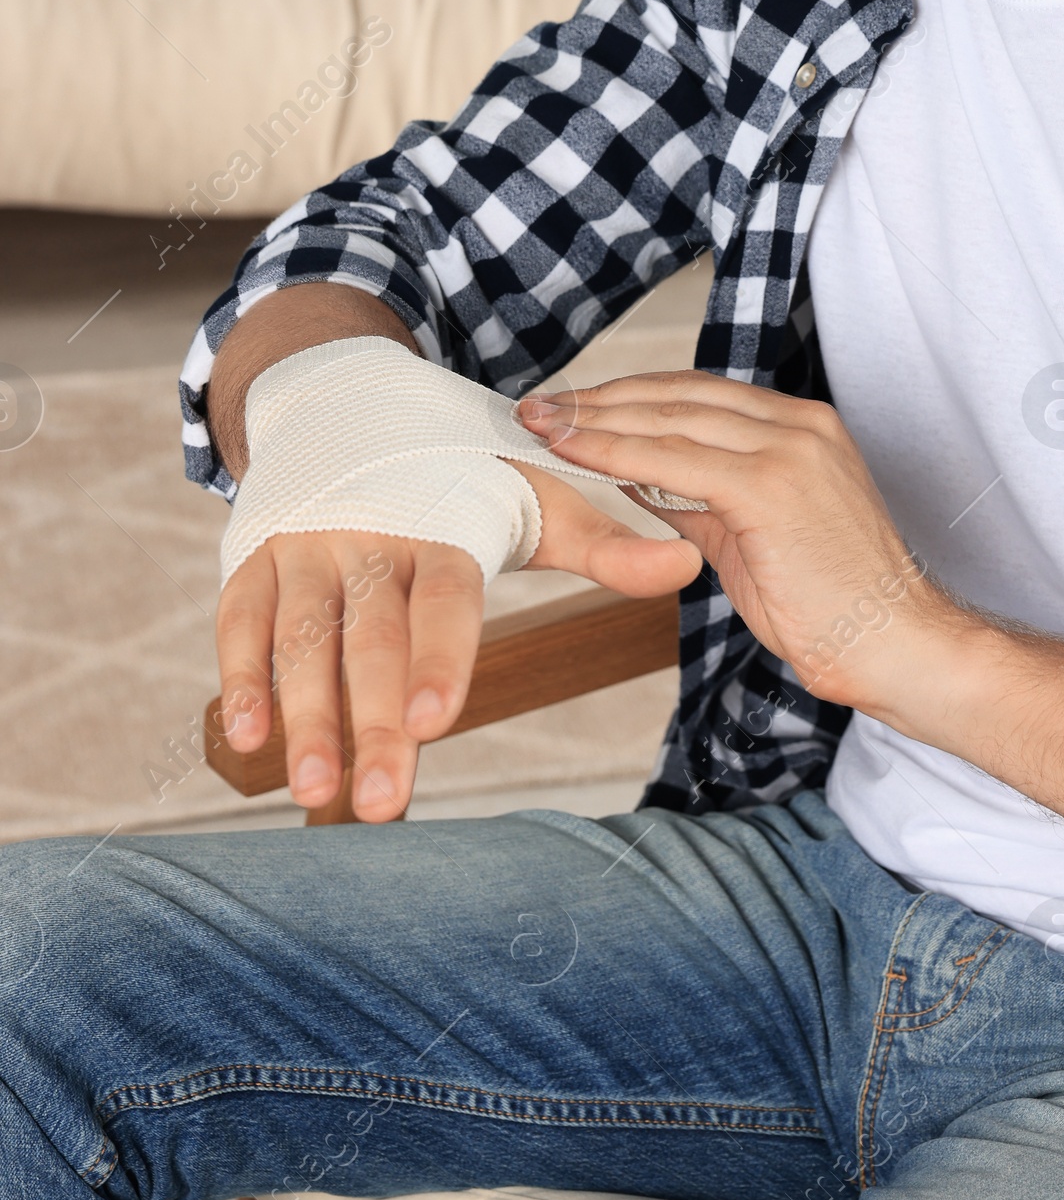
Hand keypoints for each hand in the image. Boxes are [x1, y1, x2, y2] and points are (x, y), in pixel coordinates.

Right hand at [215, 470, 701, 820]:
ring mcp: (308, 547)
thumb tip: (688, 566)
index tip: (435, 722)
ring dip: (304, 715)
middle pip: (370, 638)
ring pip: (302, 637)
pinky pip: (240, 620)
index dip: (438, 659)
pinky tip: (245, 738)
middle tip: (381, 805)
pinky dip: (240, 676)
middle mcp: (370, 536)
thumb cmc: (462, 472)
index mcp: (442, 524)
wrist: (355, 394)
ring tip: (314, 790)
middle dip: (371, 723)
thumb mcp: (537, 499)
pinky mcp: (258, 558)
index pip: (443, 599)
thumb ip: (605, 545)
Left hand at [518, 372, 941, 707]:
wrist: (895, 645)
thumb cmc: (829, 604)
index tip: (575, 402)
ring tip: (541, 421)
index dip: (631, 394)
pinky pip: (674, 459)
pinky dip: (617, 453)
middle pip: (679, 394)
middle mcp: (799, 423)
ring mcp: (790, 448)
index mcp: (802, 427)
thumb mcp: (754, 536)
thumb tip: (643, 480)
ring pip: (671, 418)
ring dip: (596, 418)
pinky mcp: (772, 485)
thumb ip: (704, 499)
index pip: (699, 393)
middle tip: (539, 404)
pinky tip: (574, 450)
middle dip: (601, 397)